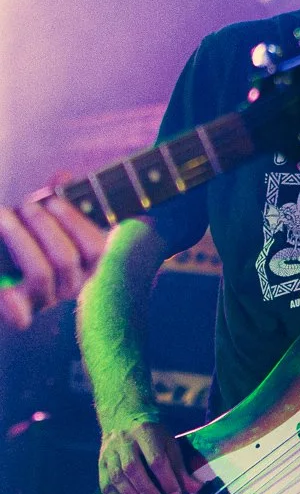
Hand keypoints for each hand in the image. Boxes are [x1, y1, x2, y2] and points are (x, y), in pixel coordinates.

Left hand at [0, 198, 107, 329]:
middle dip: (44, 227)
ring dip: (20, 240)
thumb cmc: (27, 244)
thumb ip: (55, 200)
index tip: (53, 200)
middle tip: (26, 206)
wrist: (4, 274)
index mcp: (85, 265)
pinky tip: (3, 288)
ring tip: (3, 217)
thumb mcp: (43, 220)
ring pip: (42, 274)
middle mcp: (70, 286)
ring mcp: (45, 300)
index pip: (96, 248)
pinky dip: (11, 302)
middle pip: (66, 259)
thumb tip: (63, 178)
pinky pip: (20, 315)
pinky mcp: (20, 312)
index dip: (75, 222)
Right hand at [99, 416, 202, 493]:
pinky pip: (106, 486)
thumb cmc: (151, 434)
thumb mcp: (169, 443)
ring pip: (117, 478)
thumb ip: (180, 467)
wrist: (122, 418)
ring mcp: (109, 453)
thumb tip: (196, 488)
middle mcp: (124, 441)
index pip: (156, 459)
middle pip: (133, 469)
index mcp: (145, 432)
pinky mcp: (100, 464)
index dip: (166, 479)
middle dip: (147, 491)